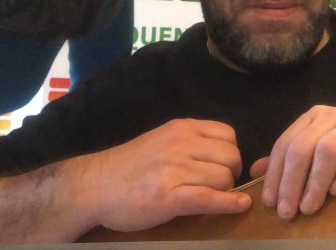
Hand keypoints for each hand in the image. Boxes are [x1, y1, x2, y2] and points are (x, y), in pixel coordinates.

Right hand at [77, 119, 249, 232]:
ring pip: (224, 178)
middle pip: (231, 157)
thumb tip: (221, 156)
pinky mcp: (169, 198)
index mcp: (181, 128)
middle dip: (231, 173)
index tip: (223, 166)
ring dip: (225, 191)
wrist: (94, 186)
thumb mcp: (161, 140)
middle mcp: (181, 144)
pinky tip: (240, 207)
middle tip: (218, 185)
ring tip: (210, 197)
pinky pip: (210, 199)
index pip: (228, 134)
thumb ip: (189, 142)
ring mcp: (175, 170)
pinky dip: (230, 205)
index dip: (230, 153)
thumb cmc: (129, 166)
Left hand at [251, 105, 335, 219]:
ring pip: (328, 149)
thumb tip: (254, 172)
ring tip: (309, 208)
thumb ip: (288, 162)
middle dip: (291, 181)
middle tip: (288, 212)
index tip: (271, 204)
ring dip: (316, 181)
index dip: (275, 175)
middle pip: (303, 147)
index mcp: (313, 118)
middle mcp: (332, 115)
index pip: (285, 144)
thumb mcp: (318, 157)